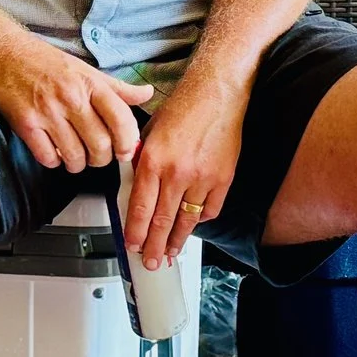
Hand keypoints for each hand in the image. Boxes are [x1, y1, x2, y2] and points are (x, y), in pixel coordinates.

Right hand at [0, 33, 154, 172]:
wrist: (5, 54)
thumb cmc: (48, 63)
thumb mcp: (88, 70)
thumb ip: (118, 88)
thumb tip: (147, 94)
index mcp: (90, 84)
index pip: (121, 120)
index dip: (128, 142)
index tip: (125, 151)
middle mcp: (71, 98)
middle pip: (100, 145)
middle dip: (102, 159)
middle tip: (98, 157)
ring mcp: (47, 112)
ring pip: (75, 156)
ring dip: (79, 164)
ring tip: (76, 158)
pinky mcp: (26, 124)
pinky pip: (47, 158)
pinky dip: (53, 162)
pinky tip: (53, 153)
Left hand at [124, 69, 248, 269]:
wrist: (216, 94)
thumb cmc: (182, 108)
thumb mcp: (148, 133)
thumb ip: (141, 162)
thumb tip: (135, 187)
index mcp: (153, 161)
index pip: (140, 207)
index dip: (135, 231)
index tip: (132, 245)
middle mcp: (176, 173)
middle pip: (162, 221)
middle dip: (154, 246)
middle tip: (150, 262)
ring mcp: (202, 178)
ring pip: (187, 220)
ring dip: (177, 241)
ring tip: (170, 254)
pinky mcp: (223, 178)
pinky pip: (209, 209)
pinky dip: (200, 219)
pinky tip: (192, 226)